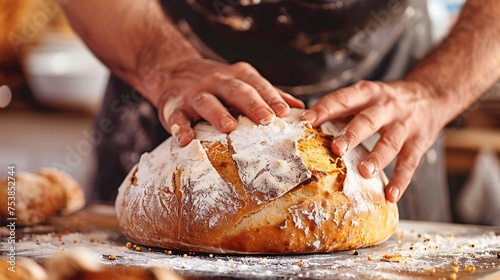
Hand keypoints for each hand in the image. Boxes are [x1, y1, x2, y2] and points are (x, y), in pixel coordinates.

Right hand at [157, 59, 304, 145]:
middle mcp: (216, 81)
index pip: (256, 84)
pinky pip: (176, 117)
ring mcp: (193, 93)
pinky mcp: (172, 106)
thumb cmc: (215, 84)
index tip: (284, 112)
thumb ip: (268, 94)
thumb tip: (299, 107)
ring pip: (206, 101)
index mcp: (236, 76)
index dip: (270, 97)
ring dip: (217, 113)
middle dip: (252, 104)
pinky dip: (179, 128)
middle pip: (236, 90)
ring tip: (229, 127)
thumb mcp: (241, 82)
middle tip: (266, 120)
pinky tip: (185, 140)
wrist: (171, 71)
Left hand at [302, 80, 447, 202]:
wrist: (430, 94)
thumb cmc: (385, 100)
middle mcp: (386, 107)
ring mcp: (404, 125)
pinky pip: (410, 163)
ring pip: (390, 142)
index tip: (308, 120)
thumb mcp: (365, 95)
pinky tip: (391, 195)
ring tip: (364, 173)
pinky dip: (401, 180)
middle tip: (336, 149)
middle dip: (351, 135)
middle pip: (367, 121)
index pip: (344, 99)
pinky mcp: (419, 142)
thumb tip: (306, 125)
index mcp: (367, 93)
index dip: (325, 108)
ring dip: (377, 158)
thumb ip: (341, 108)